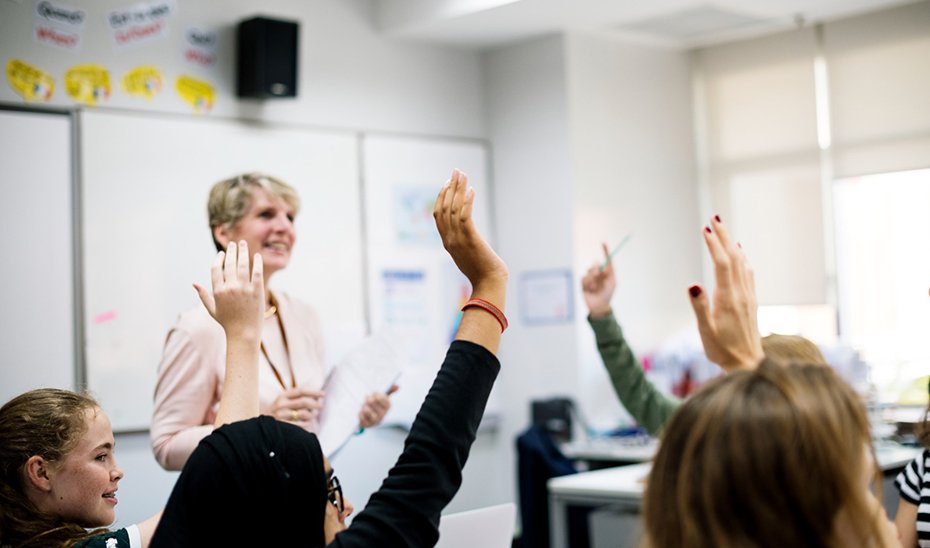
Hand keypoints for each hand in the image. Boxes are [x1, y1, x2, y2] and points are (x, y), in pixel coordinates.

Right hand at [194, 240, 263, 341]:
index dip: (218, 259)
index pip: (216, 269)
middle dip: (231, 251)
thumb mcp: (212, 310)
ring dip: (243, 252)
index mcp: (218, 291)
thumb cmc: (227, 322)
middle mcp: (230, 288)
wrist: (244, 333)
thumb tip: (194, 284)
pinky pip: (257, 272)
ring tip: (243, 244)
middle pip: (230, 264)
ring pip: (243, 265)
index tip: (222, 253)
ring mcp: (244, 289)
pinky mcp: (256, 291)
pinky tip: (257, 255)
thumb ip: (204, 295)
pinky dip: (257, 262)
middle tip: (234, 243)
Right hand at [270, 387, 324, 426]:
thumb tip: (319, 398)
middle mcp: (280, 404)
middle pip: (303, 401)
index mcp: (282, 396)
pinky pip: (301, 424)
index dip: (314, 392)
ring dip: (312, 414)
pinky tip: (308, 422)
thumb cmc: (277, 413)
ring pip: (303, 413)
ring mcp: (281, 416)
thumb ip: (298, 398)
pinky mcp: (283, 426)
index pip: (301, 391)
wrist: (261, 427)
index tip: (323, 394)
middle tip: (321, 405)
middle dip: (315, 403)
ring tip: (313, 415)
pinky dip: (307, 423)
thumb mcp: (284, 402)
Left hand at [358, 384, 398, 427]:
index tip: (373, 393)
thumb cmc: (375, 403)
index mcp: (387, 406)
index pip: (382, 398)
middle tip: (366, 397)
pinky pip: (363, 418)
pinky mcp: (368, 425)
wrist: (368, 416)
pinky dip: (361, 414)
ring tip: (364, 405)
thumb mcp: (382, 396)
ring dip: (365, 407)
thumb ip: (390, 390)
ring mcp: (376, 420)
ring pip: (369, 412)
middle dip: (369, 399)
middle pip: (374, 403)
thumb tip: (398, 386)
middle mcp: (383, 414)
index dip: (376, 394)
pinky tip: (361, 411)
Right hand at [434, 169, 507, 293]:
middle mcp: (449, 239)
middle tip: (455, 171)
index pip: (438, 215)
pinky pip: (465, 216)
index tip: (447, 183)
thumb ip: (464, 242)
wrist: (489, 284)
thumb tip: (468, 234)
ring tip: (463, 175)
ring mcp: (458, 239)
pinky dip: (467, 201)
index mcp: (447, 243)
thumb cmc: (483, 272)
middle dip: (450, 187)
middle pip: (444, 208)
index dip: (441, 198)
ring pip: (454, 209)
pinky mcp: (470, 239)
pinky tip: (471, 190)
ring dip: (458, 189)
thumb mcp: (468, 255)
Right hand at [581, 242, 616, 317]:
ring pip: (589, 271)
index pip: (606, 259)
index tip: (603, 243)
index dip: (605, 250)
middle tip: (598, 274)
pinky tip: (590, 289)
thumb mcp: (612, 282)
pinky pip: (583, 278)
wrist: (599, 306)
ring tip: (594, 286)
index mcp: (607, 272)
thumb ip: (609, 272)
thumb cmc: (608, 294)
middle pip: (595, 264)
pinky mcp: (584, 283)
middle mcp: (599, 273)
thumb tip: (602, 264)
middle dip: (596, 268)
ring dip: (592, 278)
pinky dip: (587, 283)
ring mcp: (591, 278)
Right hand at [687, 216, 763, 371]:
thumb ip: (699, 307)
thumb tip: (692, 283)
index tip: (706, 229)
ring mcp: (748, 297)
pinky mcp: (750, 302)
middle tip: (715, 218)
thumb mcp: (705, 331)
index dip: (715, 245)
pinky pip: (748, 273)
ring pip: (742, 263)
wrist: (748, 364)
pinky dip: (742, 258)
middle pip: (734, 258)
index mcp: (728, 299)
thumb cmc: (722, 350)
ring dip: (732, 244)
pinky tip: (739, 253)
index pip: (722, 264)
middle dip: (724, 237)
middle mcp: (741, 294)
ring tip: (723, 230)